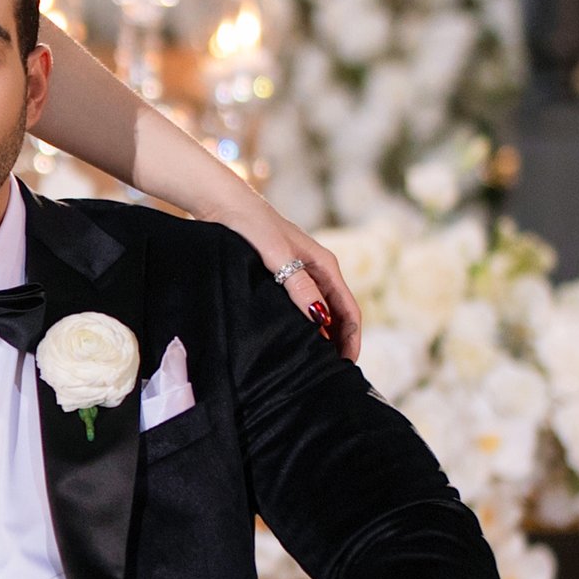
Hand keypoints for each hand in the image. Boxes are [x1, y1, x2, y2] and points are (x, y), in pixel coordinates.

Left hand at [259, 219, 360, 361]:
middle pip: (339, 314)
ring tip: (316, 363)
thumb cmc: (253, 227)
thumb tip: (321, 319)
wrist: (226, 205)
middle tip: (332, 373)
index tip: (347, 365)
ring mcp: (301, 273)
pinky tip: (295, 340)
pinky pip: (302, 306)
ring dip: (323, 335)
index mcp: (325, 265)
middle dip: (341, 342)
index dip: (352, 339)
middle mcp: (318, 270)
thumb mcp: (278, 255)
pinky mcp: (283, 276)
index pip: (349, 310)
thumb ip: (299, 285)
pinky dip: (305, 325)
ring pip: (321, 311)